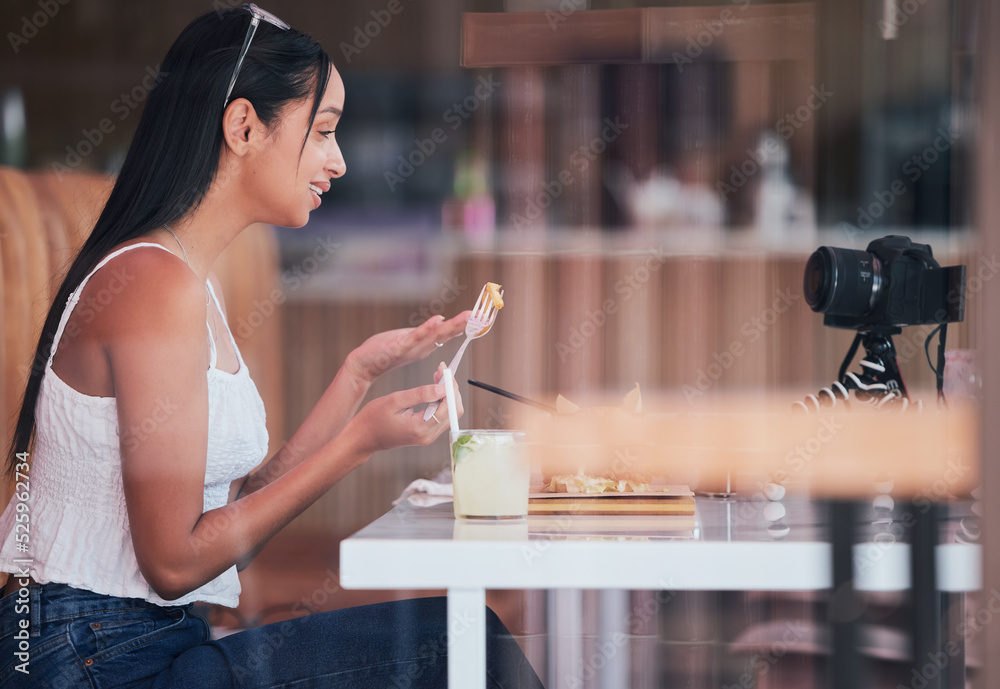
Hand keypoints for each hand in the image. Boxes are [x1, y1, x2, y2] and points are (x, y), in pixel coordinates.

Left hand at [345, 312, 469, 383]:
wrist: (363, 365)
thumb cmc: (382, 351)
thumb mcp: (407, 339)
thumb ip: (423, 332)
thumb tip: (442, 322)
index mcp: (424, 344)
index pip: (448, 332)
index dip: (464, 325)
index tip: (481, 317)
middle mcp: (422, 347)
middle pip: (447, 333)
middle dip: (465, 324)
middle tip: (483, 316)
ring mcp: (412, 348)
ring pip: (436, 335)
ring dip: (453, 325)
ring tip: (468, 316)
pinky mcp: (399, 347)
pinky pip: (415, 336)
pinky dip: (427, 328)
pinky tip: (438, 320)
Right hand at [348, 373, 463, 454]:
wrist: (363, 438)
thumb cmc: (374, 418)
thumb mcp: (395, 400)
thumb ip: (421, 394)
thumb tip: (443, 388)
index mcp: (421, 428)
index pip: (448, 406)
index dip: (450, 386)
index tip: (443, 369)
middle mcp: (428, 436)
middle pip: (454, 411)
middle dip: (452, 389)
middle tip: (441, 372)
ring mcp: (428, 437)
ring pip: (451, 414)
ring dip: (448, 395)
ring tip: (437, 378)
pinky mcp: (426, 435)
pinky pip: (442, 417)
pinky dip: (442, 402)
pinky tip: (434, 390)